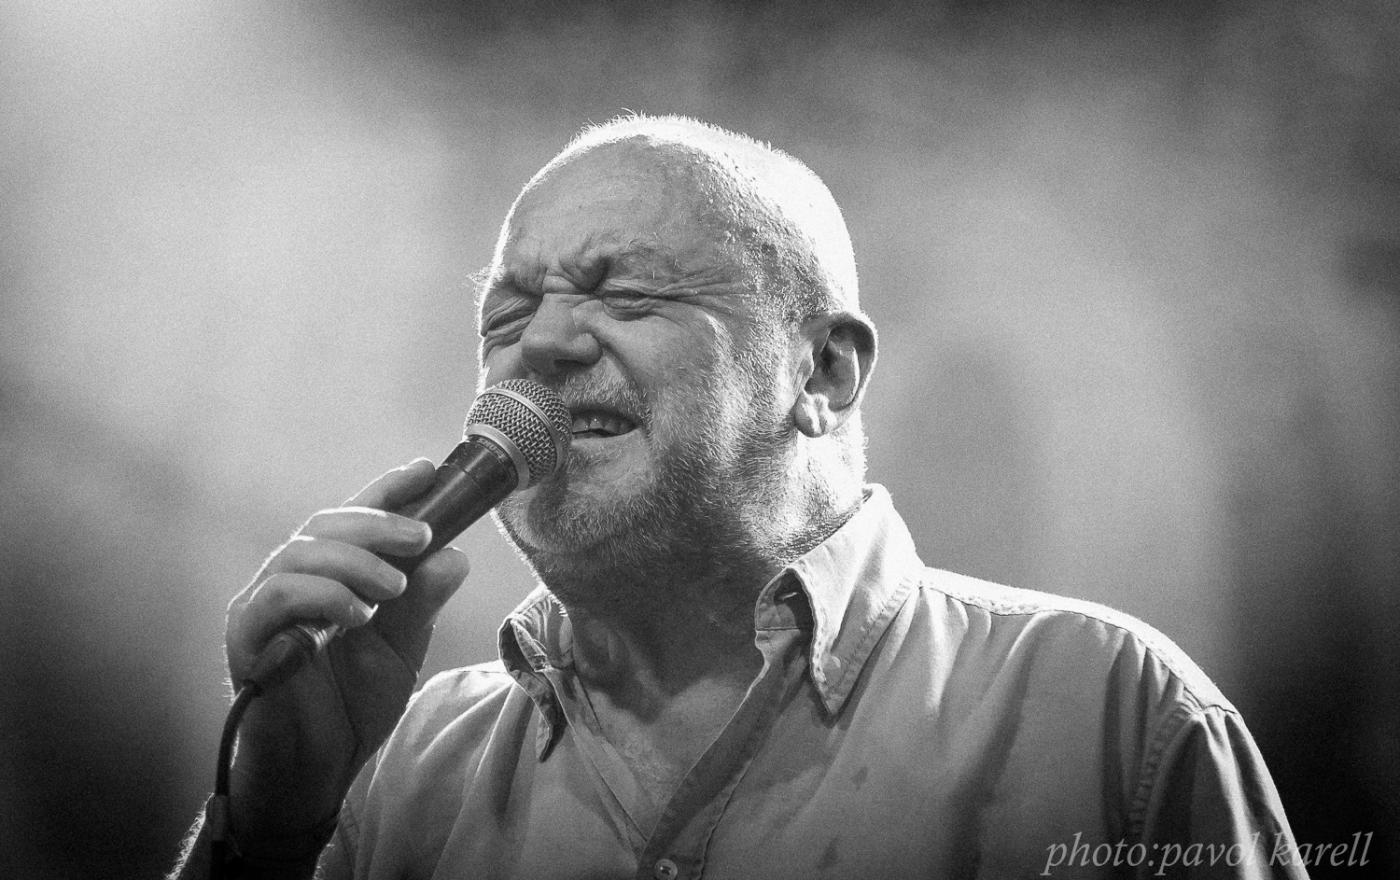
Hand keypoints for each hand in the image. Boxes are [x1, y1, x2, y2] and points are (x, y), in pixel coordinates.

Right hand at [222, 459, 470, 857]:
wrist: (320, 768)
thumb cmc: (353, 705)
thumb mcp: (402, 646)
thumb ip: (422, 602)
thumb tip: (456, 556)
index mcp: (328, 575)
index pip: (353, 519)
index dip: (386, 490)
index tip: (426, 469)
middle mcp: (290, 581)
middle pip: (323, 524)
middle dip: (377, 523)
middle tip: (421, 536)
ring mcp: (262, 607)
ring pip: (299, 553)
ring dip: (354, 561)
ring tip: (393, 588)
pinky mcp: (245, 638)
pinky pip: (275, 598)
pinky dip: (322, 596)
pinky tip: (359, 615)